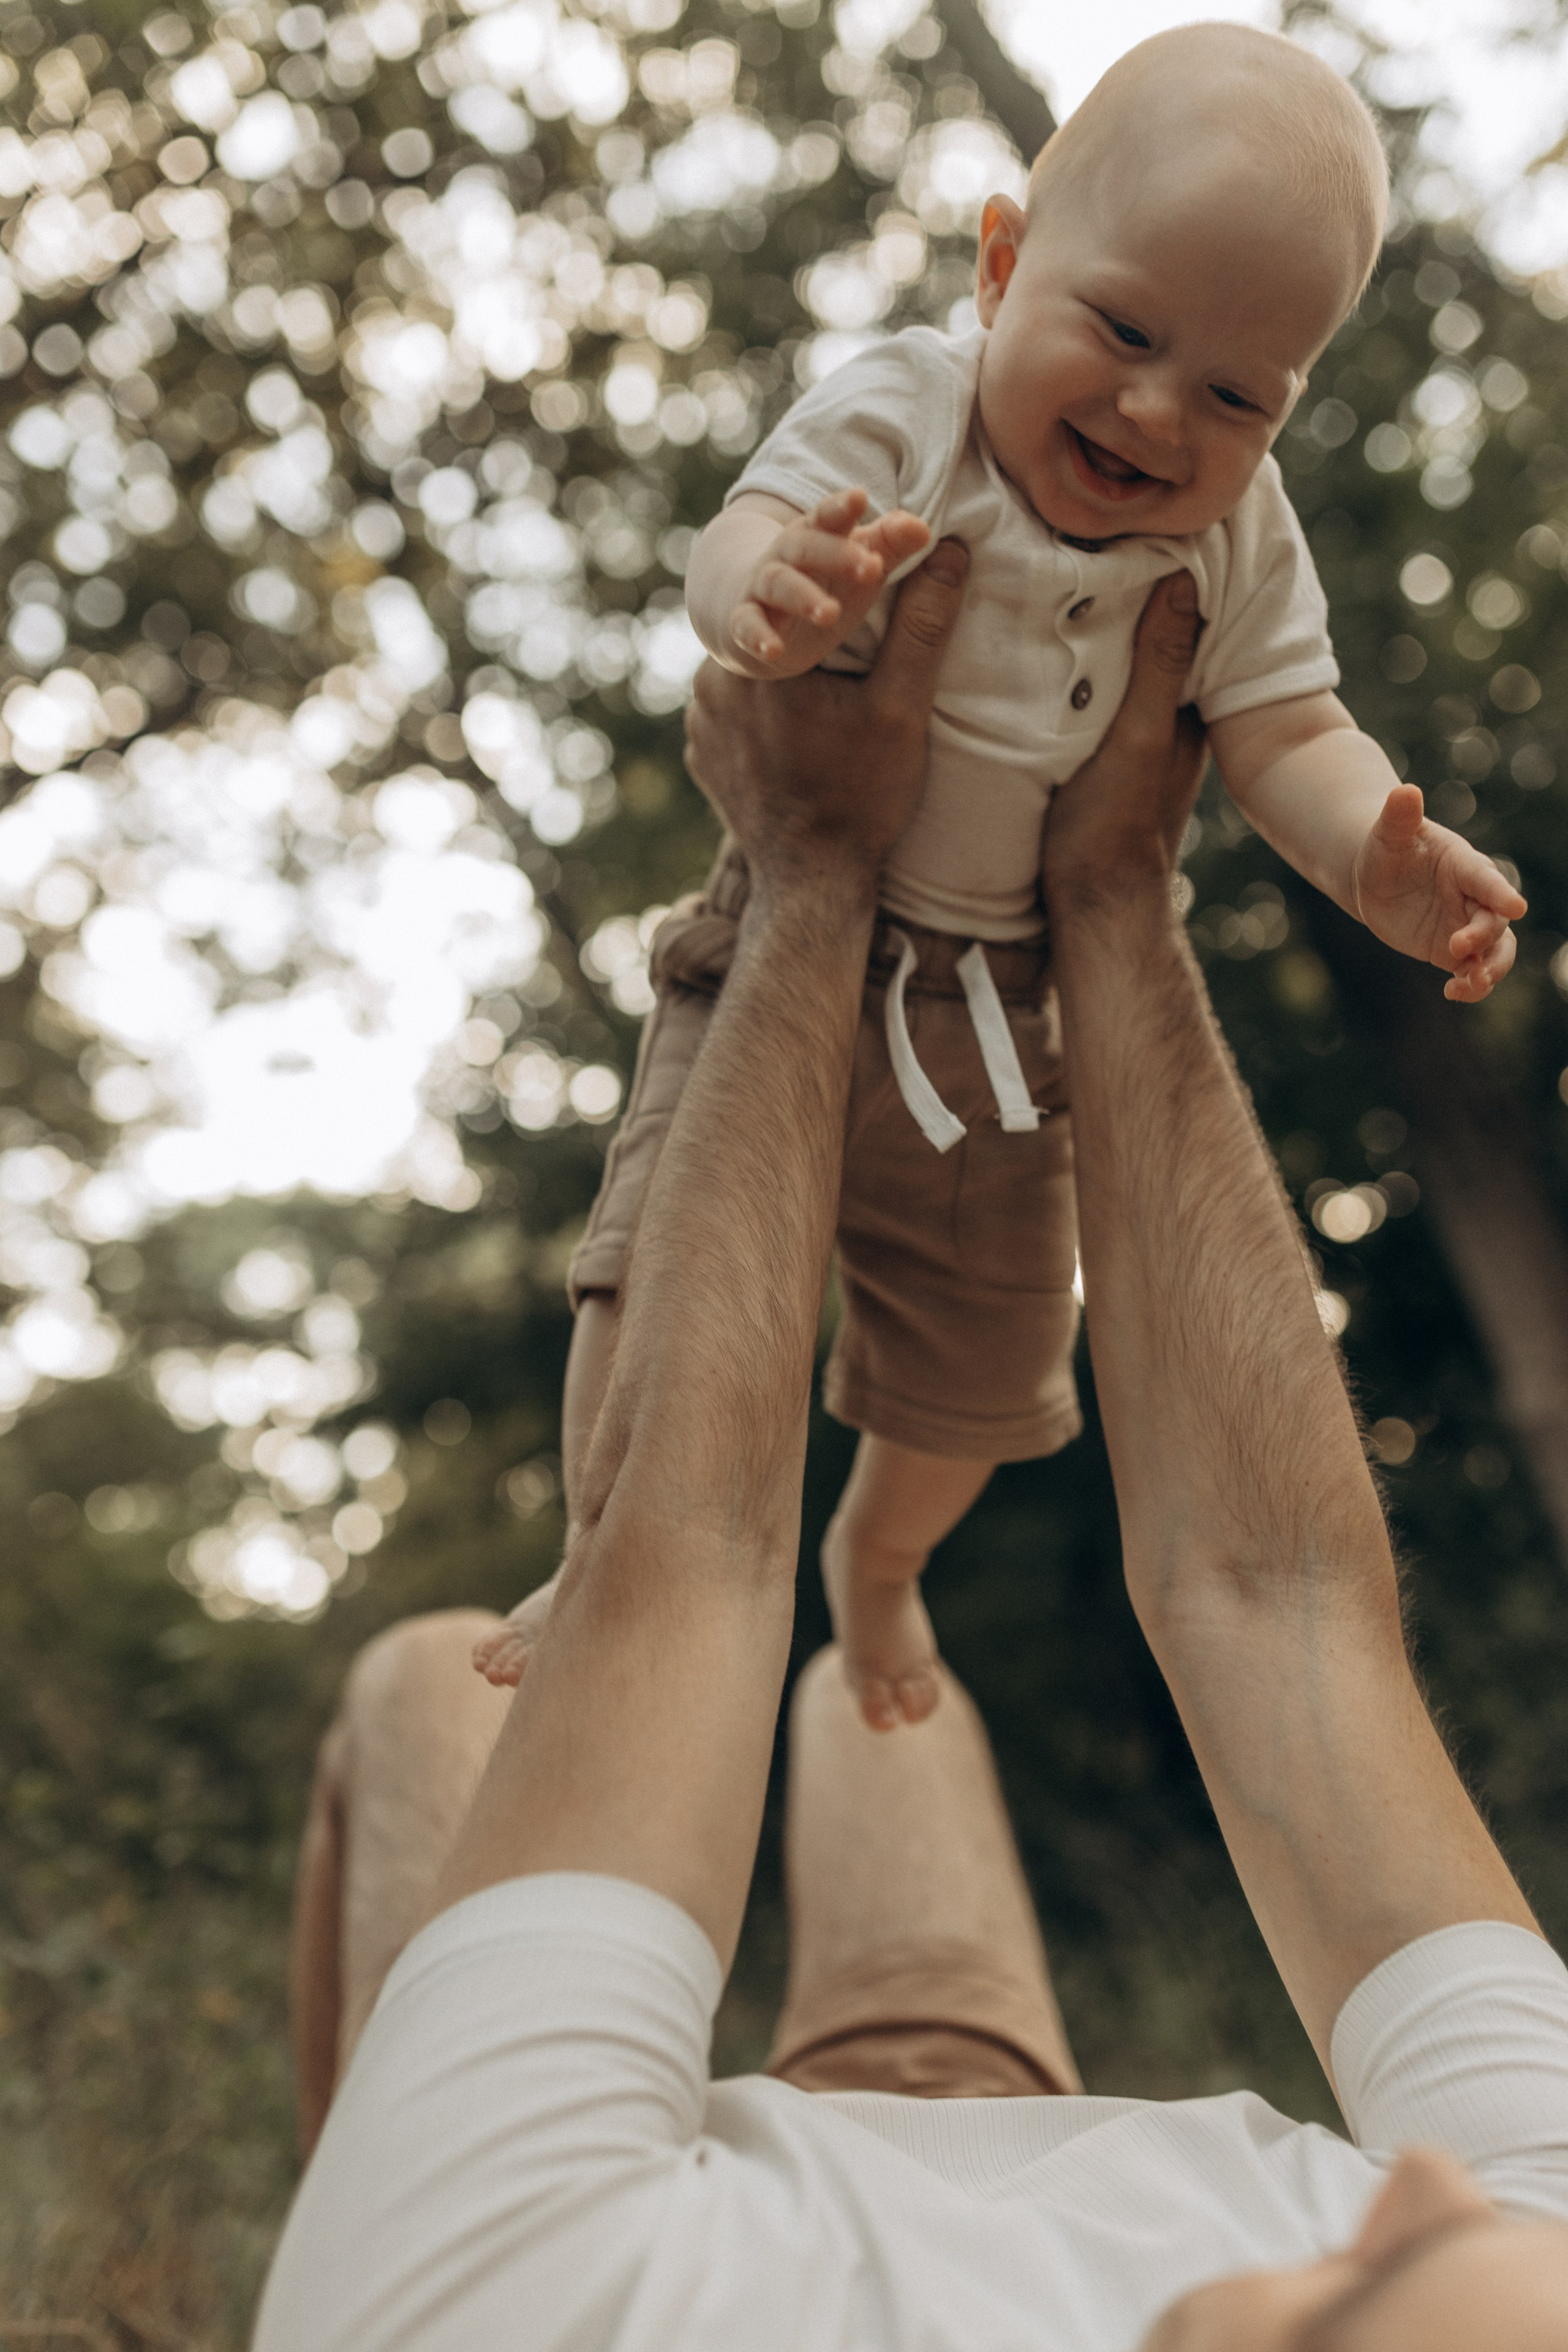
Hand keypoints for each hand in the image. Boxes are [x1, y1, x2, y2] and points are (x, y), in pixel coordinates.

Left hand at [684, 536, 969, 895]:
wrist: (810, 883)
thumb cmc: (860, 798)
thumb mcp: (901, 709)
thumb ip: (922, 626)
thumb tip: (948, 551)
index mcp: (761, 658)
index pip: (808, 592)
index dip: (847, 577)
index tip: (878, 570)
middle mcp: (715, 680)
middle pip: (774, 627)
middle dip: (813, 622)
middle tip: (855, 635)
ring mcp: (701, 717)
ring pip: (753, 666)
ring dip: (786, 661)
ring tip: (827, 675)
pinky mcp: (702, 750)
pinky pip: (736, 706)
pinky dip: (764, 704)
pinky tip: (797, 718)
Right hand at [728, 487, 931, 676]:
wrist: (759, 608)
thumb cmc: (823, 580)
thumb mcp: (859, 562)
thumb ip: (889, 544)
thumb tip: (921, 528)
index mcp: (816, 534)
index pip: (828, 516)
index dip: (841, 507)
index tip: (860, 497)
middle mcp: (786, 555)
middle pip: (807, 546)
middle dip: (837, 554)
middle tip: (871, 568)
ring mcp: (763, 587)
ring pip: (779, 584)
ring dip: (802, 596)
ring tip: (830, 613)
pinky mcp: (747, 621)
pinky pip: (746, 625)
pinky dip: (758, 637)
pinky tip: (773, 649)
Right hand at [1041, 571, 1207, 915]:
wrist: (1092, 908)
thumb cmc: (1113, 828)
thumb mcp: (1138, 740)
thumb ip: (1160, 667)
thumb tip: (1184, 580)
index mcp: (1191, 708)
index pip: (1186, 619)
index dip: (1167, 572)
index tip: (1136, 527)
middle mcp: (1170, 717)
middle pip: (1150, 636)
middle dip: (1127, 592)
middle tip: (1087, 537)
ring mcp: (1135, 737)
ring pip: (1121, 663)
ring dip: (1097, 627)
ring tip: (1059, 572)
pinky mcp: (1102, 754)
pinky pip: (1093, 692)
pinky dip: (1076, 664)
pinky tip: (1043, 640)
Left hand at [1351, 784, 1525, 1001]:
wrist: (1378, 877)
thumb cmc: (1386, 848)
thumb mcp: (1388, 833)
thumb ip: (1399, 816)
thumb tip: (1404, 789)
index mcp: (1463, 865)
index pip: (1486, 879)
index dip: (1500, 892)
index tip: (1515, 907)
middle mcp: (1473, 897)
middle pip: (1494, 921)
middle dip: (1483, 936)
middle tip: (1457, 948)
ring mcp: (1467, 925)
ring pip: (1495, 951)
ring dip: (1489, 969)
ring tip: (1469, 983)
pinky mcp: (1454, 951)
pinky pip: (1473, 970)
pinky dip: (1471, 985)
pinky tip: (1452, 993)